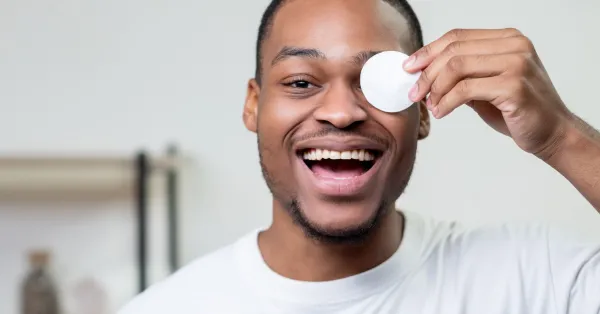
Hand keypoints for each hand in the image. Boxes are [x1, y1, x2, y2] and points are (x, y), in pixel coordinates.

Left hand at [404, 28, 572, 157]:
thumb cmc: (518, 110)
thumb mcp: (486, 85)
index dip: (428, 51)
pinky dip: (446, 102)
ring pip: (457, 68)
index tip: (409, 68)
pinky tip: (442, 112)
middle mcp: (514, 46)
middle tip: (414, 92)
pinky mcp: (514, 86)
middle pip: (454, 51)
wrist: (552, 132)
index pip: (457, 37)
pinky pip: (465, 90)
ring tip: (430, 105)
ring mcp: (516, 64)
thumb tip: (423, 74)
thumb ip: (462, 75)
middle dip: (427, 73)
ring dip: (435, 88)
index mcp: (508, 39)